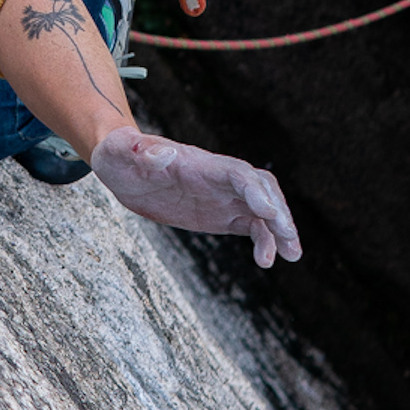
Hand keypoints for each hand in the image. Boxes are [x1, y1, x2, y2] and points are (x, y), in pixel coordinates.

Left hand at [89, 126, 301, 265]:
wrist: (123, 165)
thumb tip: (160, 153)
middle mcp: (216, 177)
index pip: (234, 172)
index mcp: (196, 163)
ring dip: (280, 228)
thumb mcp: (116, 152)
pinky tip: (268, 260)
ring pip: (263, 207)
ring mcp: (221, 195)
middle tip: (288, 240)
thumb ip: (133, 149)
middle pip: (259, 186)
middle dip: (277, 210)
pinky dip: (266, 240)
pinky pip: (252, 225)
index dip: (253, 189)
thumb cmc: (118, 155)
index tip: (268, 211)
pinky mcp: (220, 214)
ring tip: (292, 255)